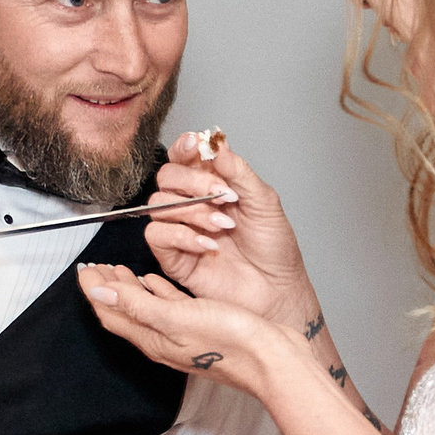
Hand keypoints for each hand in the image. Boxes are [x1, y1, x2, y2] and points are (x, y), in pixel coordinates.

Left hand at [78, 265, 286, 391]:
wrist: (271, 361)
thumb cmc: (231, 342)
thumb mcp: (177, 318)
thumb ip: (136, 305)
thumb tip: (100, 292)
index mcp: (152, 338)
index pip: (110, 311)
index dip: (94, 289)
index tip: (84, 267)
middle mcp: (162, 340)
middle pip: (122, 311)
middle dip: (106, 288)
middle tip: (96, 266)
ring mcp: (179, 336)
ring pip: (142, 309)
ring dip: (128, 288)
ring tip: (119, 270)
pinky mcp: (198, 329)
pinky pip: (167, 308)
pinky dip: (156, 292)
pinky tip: (156, 282)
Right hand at [143, 133, 314, 326]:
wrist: (276, 290)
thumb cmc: (274, 249)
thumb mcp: (264, 202)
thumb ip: (239, 172)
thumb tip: (217, 144)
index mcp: (212, 186)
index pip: (185, 158)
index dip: (184, 148)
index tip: (195, 145)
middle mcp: (193, 205)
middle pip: (167, 177)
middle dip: (193, 182)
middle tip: (222, 196)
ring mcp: (181, 230)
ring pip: (159, 204)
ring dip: (193, 211)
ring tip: (223, 226)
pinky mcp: (173, 257)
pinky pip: (157, 235)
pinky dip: (181, 235)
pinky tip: (208, 244)